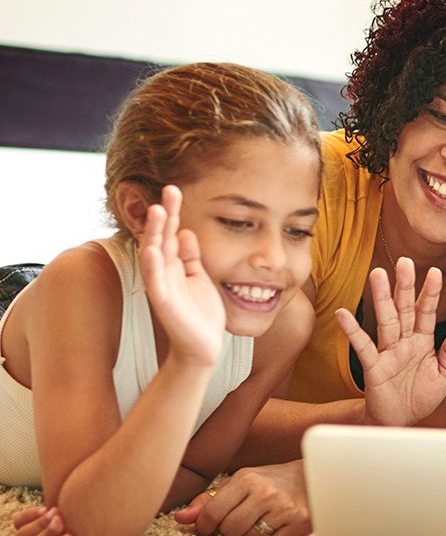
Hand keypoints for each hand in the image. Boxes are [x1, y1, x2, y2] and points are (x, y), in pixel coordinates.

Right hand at [140, 185, 224, 366]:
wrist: (203, 347)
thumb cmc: (201, 313)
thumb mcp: (199, 277)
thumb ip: (191, 256)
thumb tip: (185, 231)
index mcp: (174, 265)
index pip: (171, 232)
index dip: (172, 212)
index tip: (174, 189)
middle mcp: (165, 272)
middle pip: (162, 237)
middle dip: (165, 214)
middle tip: (169, 189)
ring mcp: (162, 286)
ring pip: (154, 254)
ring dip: (155, 233)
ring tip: (157, 211)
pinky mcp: (164, 302)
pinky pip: (156, 282)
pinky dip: (153, 266)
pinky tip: (152, 250)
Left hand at [174, 461, 309, 535]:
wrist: (310, 477)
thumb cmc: (270, 481)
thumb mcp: (239, 483)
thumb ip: (208, 500)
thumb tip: (180, 519)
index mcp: (246, 479)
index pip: (213, 513)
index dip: (206, 525)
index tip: (209, 526)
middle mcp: (265, 493)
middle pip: (230, 529)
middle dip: (229, 530)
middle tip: (238, 522)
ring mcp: (283, 509)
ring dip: (250, 535)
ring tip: (259, 522)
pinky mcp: (298, 524)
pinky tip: (274, 526)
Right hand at [335, 258, 445, 426]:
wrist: (400, 422)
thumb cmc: (421, 396)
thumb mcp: (444, 376)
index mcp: (423, 341)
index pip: (427, 312)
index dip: (431, 293)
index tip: (436, 272)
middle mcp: (405, 342)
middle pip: (405, 309)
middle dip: (405, 286)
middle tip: (405, 261)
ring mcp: (388, 352)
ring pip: (386, 321)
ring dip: (382, 299)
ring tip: (378, 274)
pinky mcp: (374, 367)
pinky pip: (363, 347)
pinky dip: (353, 331)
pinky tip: (344, 313)